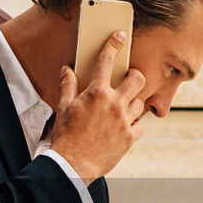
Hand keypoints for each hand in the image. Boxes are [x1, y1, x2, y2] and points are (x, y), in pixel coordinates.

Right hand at [49, 31, 146, 182]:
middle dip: (135, 76)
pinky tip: (123, 127)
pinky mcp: (129, 138)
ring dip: (132, 103)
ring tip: (122, 109)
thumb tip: (67, 70)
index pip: (106, 61)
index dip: (114, 45)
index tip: (120, 37)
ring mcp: (124, 121)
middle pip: (137, 79)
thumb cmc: (65, 137)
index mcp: (96, 93)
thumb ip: (67, 86)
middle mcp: (114, 104)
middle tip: (129, 81)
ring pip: (140, 103)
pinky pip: (140, 125)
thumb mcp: (62, 109)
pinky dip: (133, 124)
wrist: (72, 166)